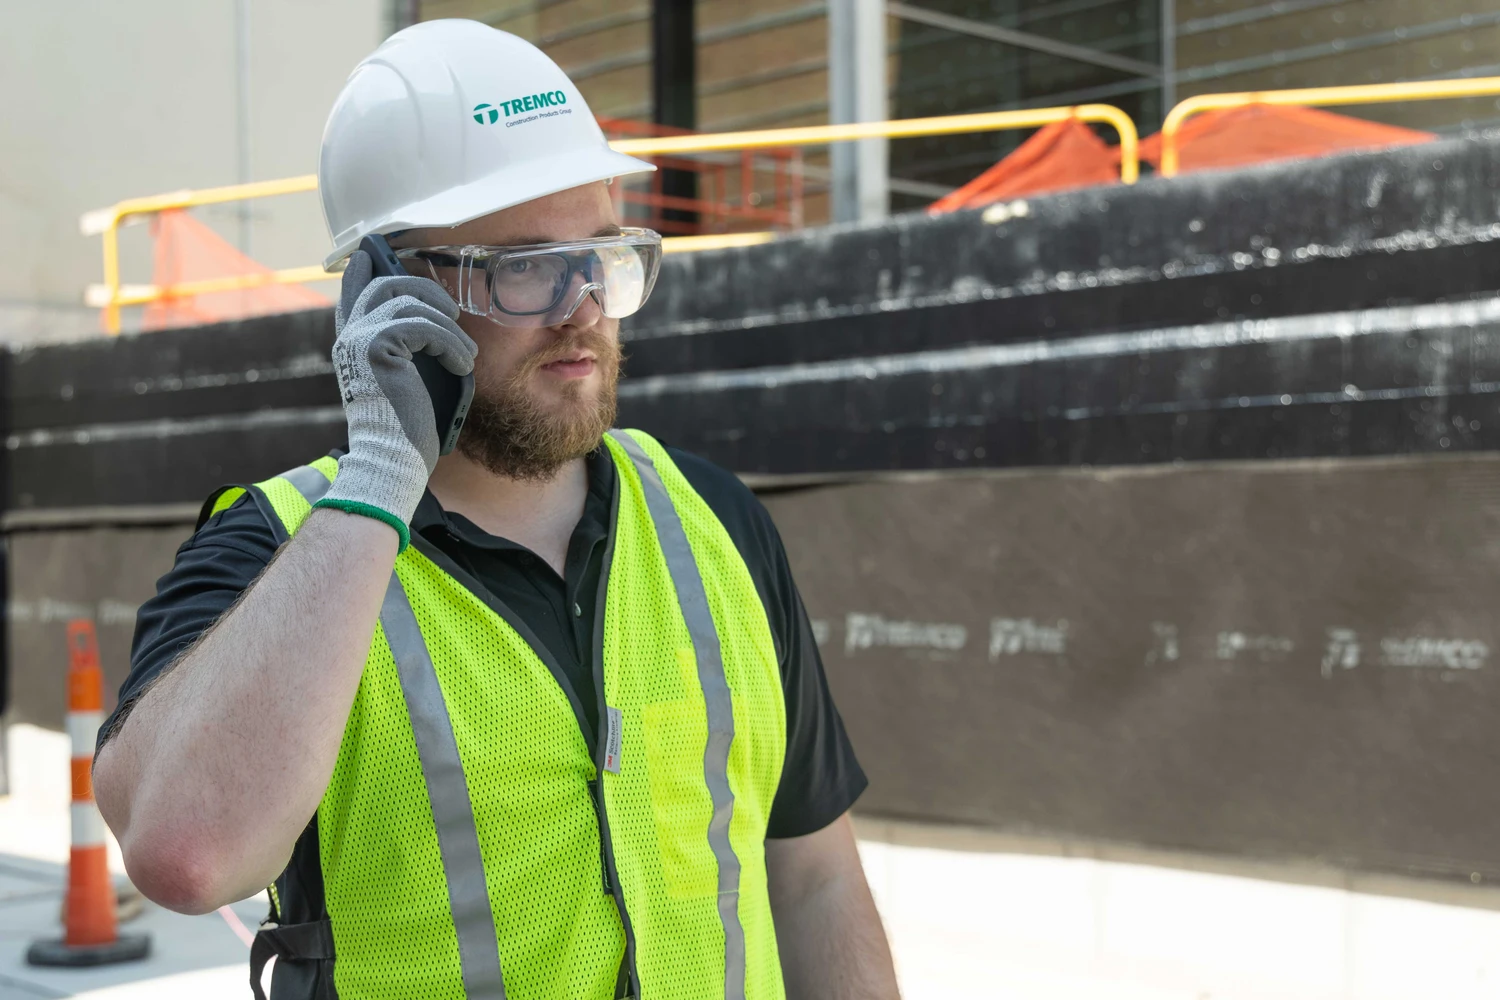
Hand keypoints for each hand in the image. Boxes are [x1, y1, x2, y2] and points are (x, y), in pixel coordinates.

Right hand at [315, 250, 477, 548]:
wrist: (392, 459)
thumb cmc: (407, 428)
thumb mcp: (410, 379)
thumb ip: (411, 347)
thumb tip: (438, 317)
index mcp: (352, 344)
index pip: (352, 292)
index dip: (362, 268)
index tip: (372, 250)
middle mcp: (349, 337)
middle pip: (386, 283)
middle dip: (426, 289)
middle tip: (453, 312)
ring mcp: (359, 339)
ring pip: (409, 301)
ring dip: (448, 326)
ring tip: (465, 355)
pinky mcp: (378, 347)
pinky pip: (422, 324)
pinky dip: (450, 343)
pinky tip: (462, 365)